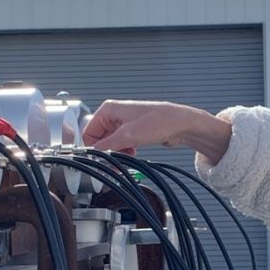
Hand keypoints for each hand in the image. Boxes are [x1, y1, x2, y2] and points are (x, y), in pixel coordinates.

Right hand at [83, 100, 231, 162]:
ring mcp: (124, 122)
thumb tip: (93, 154)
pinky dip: (125, 151)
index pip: (89, 132)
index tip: (100, 159)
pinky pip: (122, 144)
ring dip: (117, 152)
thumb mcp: (127, 136)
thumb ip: (106, 146)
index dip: (93, 147)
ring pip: (111, 143)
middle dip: (107, 150)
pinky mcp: (133, 131)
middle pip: (100, 138)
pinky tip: (133, 152)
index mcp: (108, 109)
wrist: (180, 125)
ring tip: (128, 154)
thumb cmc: (158, 122)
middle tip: (114, 161)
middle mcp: (114, 114)